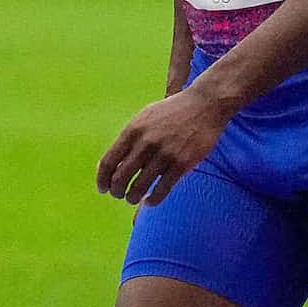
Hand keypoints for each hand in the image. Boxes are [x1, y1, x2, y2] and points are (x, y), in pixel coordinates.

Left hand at [96, 85, 232, 204]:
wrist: (205, 105)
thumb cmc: (173, 112)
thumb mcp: (145, 118)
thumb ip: (128, 139)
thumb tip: (110, 164)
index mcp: (133, 130)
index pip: (108, 162)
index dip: (102, 180)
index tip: (103, 188)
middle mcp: (146, 142)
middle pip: (121, 177)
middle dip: (116, 191)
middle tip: (119, 195)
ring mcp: (165, 153)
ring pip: (140, 186)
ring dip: (133, 197)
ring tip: (133, 199)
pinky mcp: (182, 163)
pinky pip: (162, 189)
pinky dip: (153, 199)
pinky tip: (150, 201)